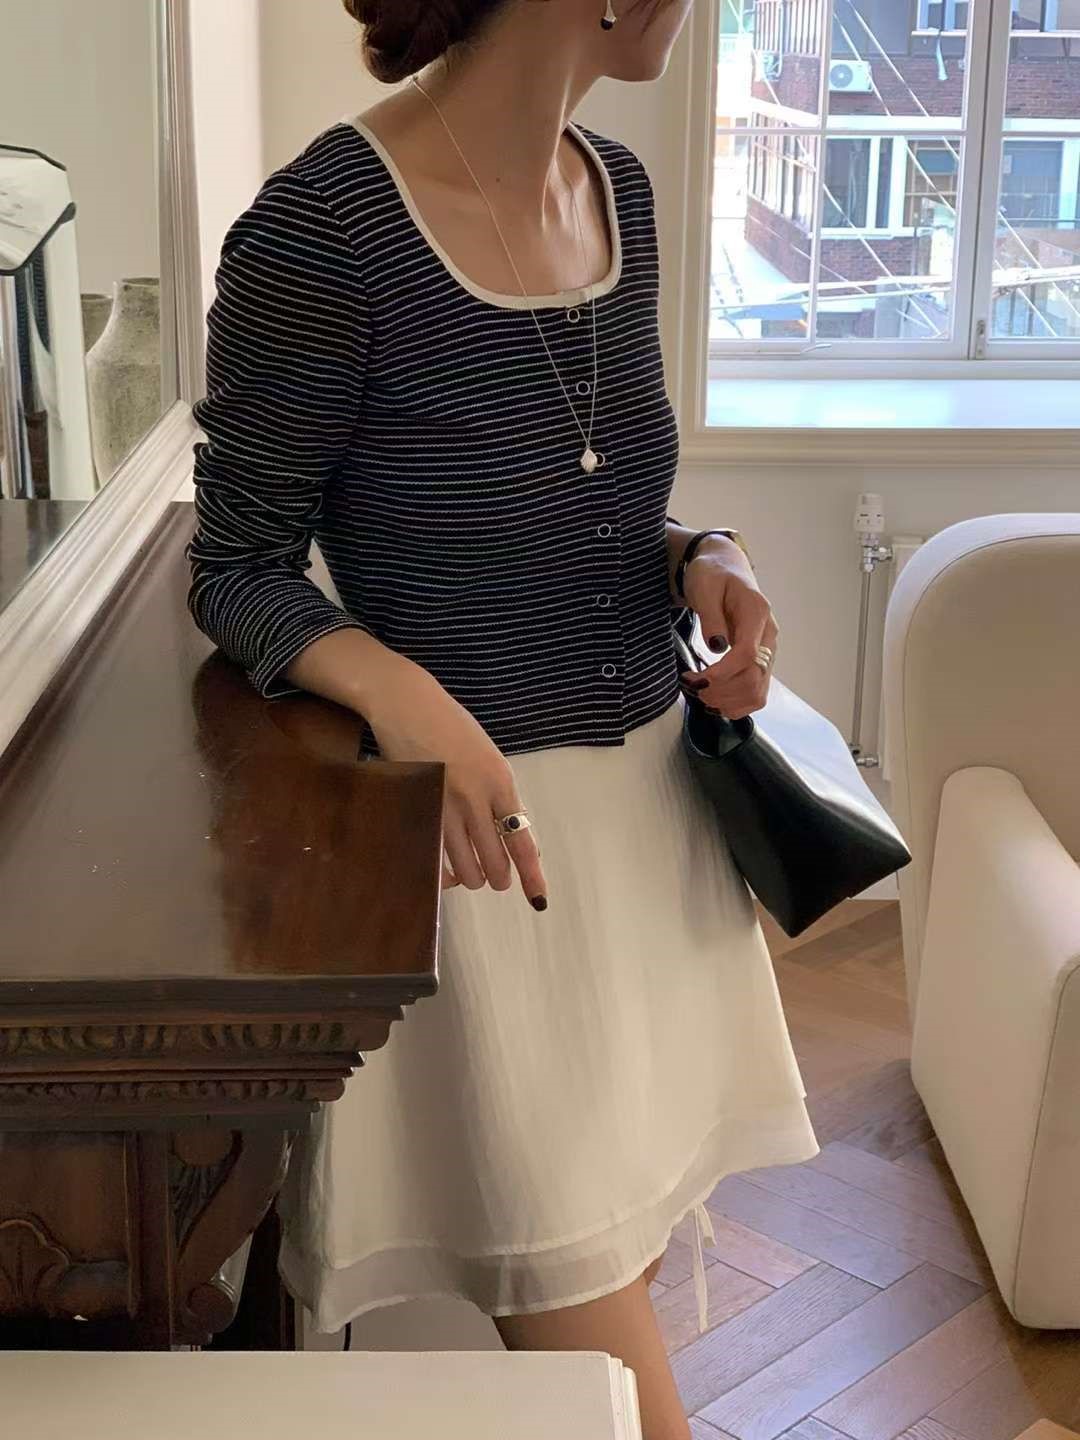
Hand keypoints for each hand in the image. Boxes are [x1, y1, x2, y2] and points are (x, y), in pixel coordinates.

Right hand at [366, 663, 548, 910]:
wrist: (408, 705)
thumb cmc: (452, 728)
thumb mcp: (489, 758)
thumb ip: (501, 797)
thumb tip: (513, 835)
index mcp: (501, 783)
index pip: (522, 841)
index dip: (531, 875)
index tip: (538, 898)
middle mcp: (476, 800)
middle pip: (495, 865)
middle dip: (499, 878)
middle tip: (495, 874)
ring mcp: (445, 808)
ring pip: (467, 870)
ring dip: (473, 878)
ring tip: (472, 871)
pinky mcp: (419, 811)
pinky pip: (436, 860)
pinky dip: (444, 874)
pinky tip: (446, 870)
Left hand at [680, 537, 778, 719]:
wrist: (724, 570)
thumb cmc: (712, 575)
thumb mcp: (705, 587)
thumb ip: (711, 616)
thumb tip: (717, 647)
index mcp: (757, 614)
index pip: (747, 654)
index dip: (723, 673)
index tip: (697, 678)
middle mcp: (768, 636)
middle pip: (754, 679)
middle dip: (721, 691)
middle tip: (693, 686)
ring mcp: (766, 652)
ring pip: (758, 692)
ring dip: (728, 702)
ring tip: (701, 693)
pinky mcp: (760, 663)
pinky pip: (756, 694)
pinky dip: (735, 705)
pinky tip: (715, 699)